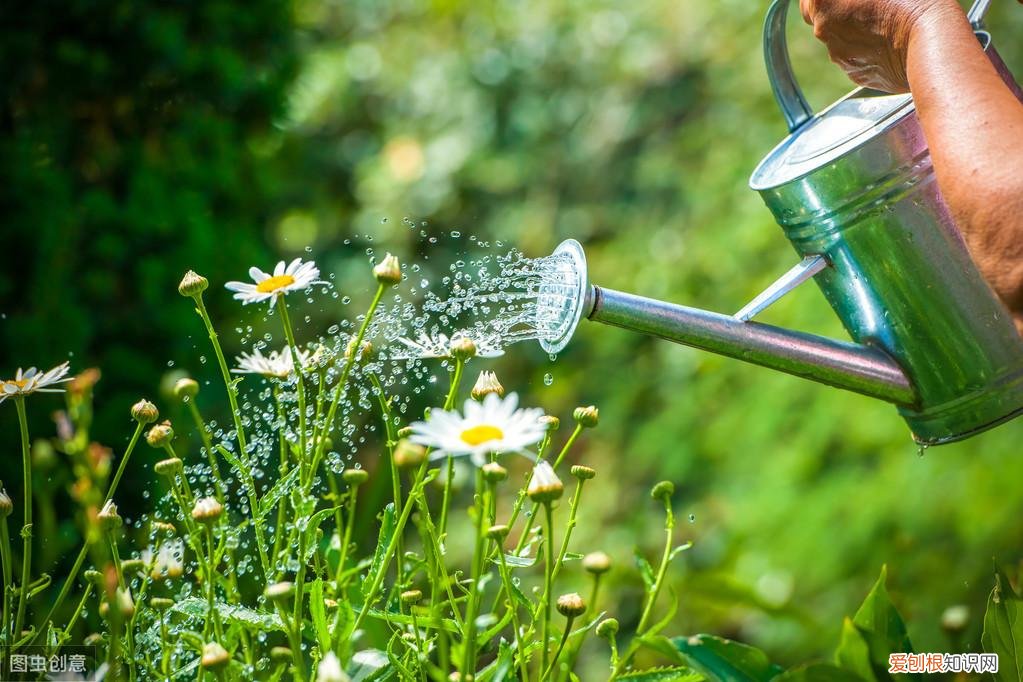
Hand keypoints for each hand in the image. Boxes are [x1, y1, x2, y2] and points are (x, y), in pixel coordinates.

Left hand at [799, 0, 963, 92]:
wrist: (931, 42)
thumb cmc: (910, 0)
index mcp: (822, 1)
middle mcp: (823, 31)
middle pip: (821, 17)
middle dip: (839, 10)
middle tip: (869, 3)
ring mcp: (838, 55)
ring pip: (840, 38)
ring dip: (855, 29)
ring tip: (888, 20)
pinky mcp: (856, 73)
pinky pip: (856, 57)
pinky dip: (868, 49)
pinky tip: (892, 40)